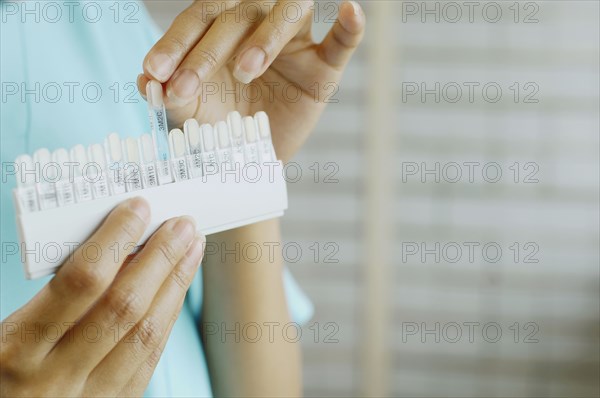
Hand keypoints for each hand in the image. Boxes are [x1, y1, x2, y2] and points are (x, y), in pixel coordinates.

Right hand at [0, 198, 203, 396]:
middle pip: (125, 305)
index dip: (116, 239)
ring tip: (191, 249)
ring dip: (175, 283)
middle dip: (161, 258)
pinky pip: (149, 358)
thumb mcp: (5, 332)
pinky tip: (176, 288)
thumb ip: (53, 294)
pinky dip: (167, 316)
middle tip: (183, 225)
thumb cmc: (3, 369)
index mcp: (16, 348)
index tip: (139, 209)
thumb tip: (113, 244)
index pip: (81, 282)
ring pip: (146, 333)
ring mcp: (88, 397)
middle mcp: (55, 377)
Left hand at [138, 0, 365, 160]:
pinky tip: (351, 10)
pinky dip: (350, 26)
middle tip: (187, 89)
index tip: (154, 72)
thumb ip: (171, 96)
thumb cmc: (223, 126)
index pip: (198, 20)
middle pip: (236, 17)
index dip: (175, 43)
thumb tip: (144, 80)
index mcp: (220, 29)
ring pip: (287, 14)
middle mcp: (256, 23)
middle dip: (208, 53)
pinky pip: (342, 41)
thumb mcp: (194, 114)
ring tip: (246, 70)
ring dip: (267, 37)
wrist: (255, 157)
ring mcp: (295, 41)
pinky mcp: (325, 66)